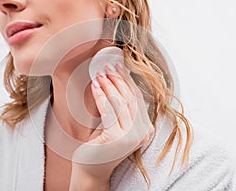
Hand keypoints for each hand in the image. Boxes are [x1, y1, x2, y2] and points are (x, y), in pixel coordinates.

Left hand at [69, 62, 153, 189]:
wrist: (90, 169)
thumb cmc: (101, 146)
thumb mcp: (114, 124)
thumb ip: (120, 108)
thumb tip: (117, 82)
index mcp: (145, 129)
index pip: (138, 99)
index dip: (129, 82)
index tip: (120, 67)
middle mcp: (142, 133)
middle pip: (131, 99)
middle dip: (119, 80)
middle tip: (108, 66)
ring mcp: (130, 136)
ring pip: (121, 103)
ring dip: (109, 86)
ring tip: (99, 75)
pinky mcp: (116, 137)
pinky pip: (109, 110)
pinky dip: (101, 96)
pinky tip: (95, 86)